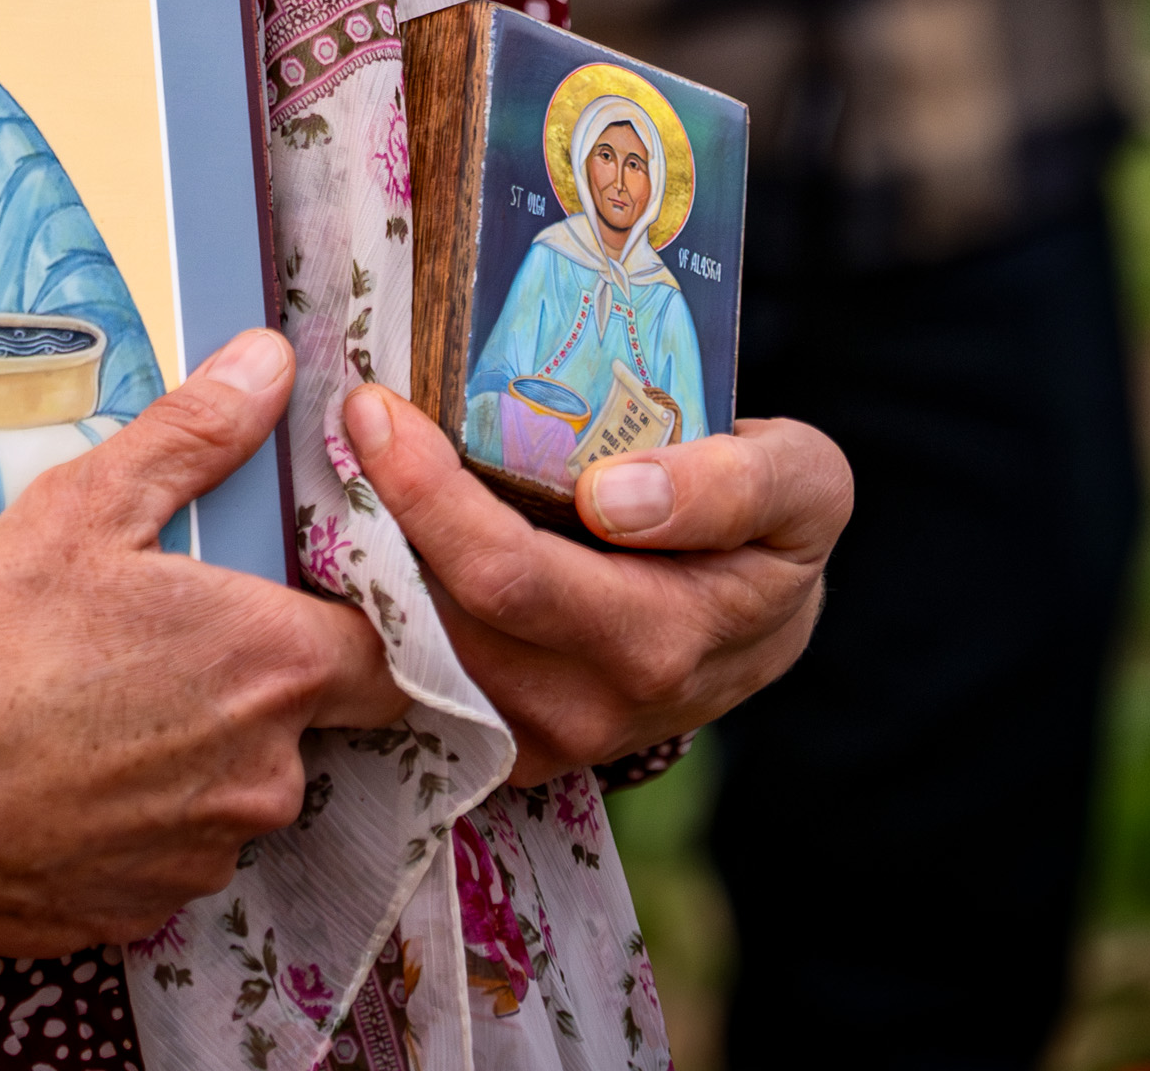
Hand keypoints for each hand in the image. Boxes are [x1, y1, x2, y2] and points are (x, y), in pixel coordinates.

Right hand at [0, 329, 395, 954]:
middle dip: (245, 685)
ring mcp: (202, 858)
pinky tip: (62, 772)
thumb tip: (272, 362)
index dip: (352, 626)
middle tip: (153, 640)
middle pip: (301, 725)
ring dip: (189, 756)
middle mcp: (263, 776)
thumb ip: (199, 432)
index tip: (301, 603)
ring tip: (93, 703)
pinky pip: (166, 853)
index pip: (386, 656)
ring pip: (229, 792)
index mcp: (272, 665)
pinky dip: (132, 818)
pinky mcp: (141, 914)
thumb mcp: (89, 503)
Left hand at [342, 390, 850, 781]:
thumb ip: (733, 483)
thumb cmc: (773, 531)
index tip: (377, 408)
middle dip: (379, 514)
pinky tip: (373, 531)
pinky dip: (385, 607)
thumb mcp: (802, 485)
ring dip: (371, 562)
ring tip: (351, 462)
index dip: (428, 494)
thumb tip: (615, 496)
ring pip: (417, 655)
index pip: (508, 577)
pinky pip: (421, 677)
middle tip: (348, 417)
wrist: (765, 620)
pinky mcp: (508, 741)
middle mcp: (589, 708)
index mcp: (659, 643)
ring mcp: (542, 737)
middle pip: (441, 619)